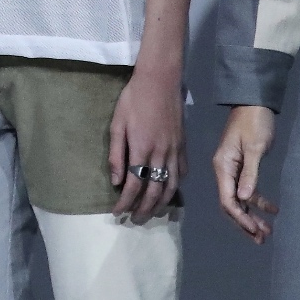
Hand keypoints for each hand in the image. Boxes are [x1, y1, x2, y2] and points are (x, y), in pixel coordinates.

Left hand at [110, 63, 183, 221]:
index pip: (134, 185)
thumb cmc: (133, 99)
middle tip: (134, 220)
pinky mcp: (183, 145)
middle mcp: (161, 154)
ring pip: (171, 185)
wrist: (160, 80)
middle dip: (144, 209)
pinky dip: (176, 185)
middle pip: (155, 191)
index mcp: (141, 149)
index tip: (117, 213)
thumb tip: (115, 181)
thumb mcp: (117, 124)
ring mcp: (175, 150)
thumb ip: (116, 153)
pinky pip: (182, 172)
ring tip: (151, 213)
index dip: (125, 202)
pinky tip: (169, 190)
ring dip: (161, 203)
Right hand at [214, 105, 279, 242]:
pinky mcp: (241, 166)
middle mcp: (224, 171)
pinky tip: (271, 209)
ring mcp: (232, 169)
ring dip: (252, 214)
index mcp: (223, 167)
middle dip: (245, 222)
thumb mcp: (255, 147)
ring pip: (239, 199)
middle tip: (262, 238)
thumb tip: (243, 198)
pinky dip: (257, 201)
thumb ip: (250, 173)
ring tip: (267, 230)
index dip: (240, 218)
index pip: (227, 199)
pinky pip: (246, 189)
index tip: (255, 231)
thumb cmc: (254, 123)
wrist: (255, 103)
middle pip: (231, 203)